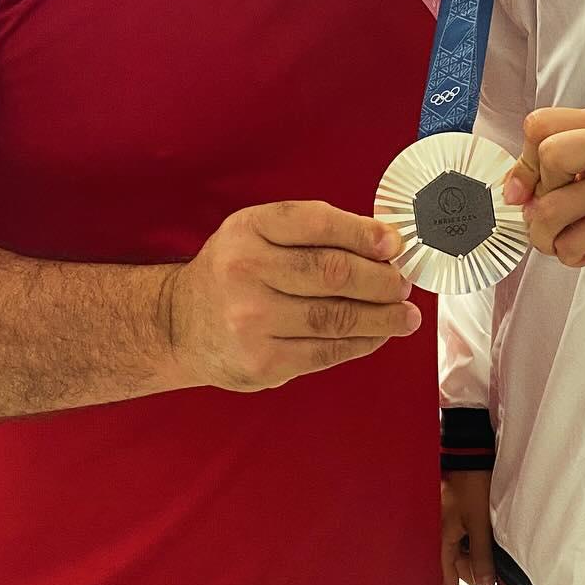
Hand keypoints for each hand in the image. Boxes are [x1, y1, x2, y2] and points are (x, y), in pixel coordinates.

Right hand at [164, 201, 419, 391]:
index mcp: (249, 229)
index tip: (394, 244)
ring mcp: (252, 320)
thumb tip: (383, 242)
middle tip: (402, 283)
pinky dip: (362, 343)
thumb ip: (313, 231)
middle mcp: (246, 271)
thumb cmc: (233, 272)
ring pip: (337, 318)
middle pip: (333, 274)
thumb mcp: (258, 232)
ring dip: (382, 317)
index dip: (363, 233)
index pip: (317, 224)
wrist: (179, 326)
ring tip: (405, 314)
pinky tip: (378, 335)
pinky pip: (328, 352)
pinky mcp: (263, 361)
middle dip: (381, 280)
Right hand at [441, 471, 497, 584]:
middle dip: (479, 574)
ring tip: (493, 534)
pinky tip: (486, 531)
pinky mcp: (449, 525)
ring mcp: (442, 534)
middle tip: (499, 559)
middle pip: (456, 577)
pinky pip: (462, 546)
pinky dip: (476, 546)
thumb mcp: (480, 523)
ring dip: (479, 558)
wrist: (467, 455)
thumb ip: (482, 557)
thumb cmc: (472, 484)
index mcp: (439, 545)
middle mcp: (436, 543)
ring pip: (461, 561)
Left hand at [505, 107, 584, 277]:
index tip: (526, 189)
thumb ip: (566, 162)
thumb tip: (515, 191)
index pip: (542, 124)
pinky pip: (573, 241)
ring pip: (552, 209)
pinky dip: (569, 255)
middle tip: (554, 214)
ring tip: (565, 241)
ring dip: (546, 237)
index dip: (524, 162)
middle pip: (548, 156)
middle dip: (538, 195)